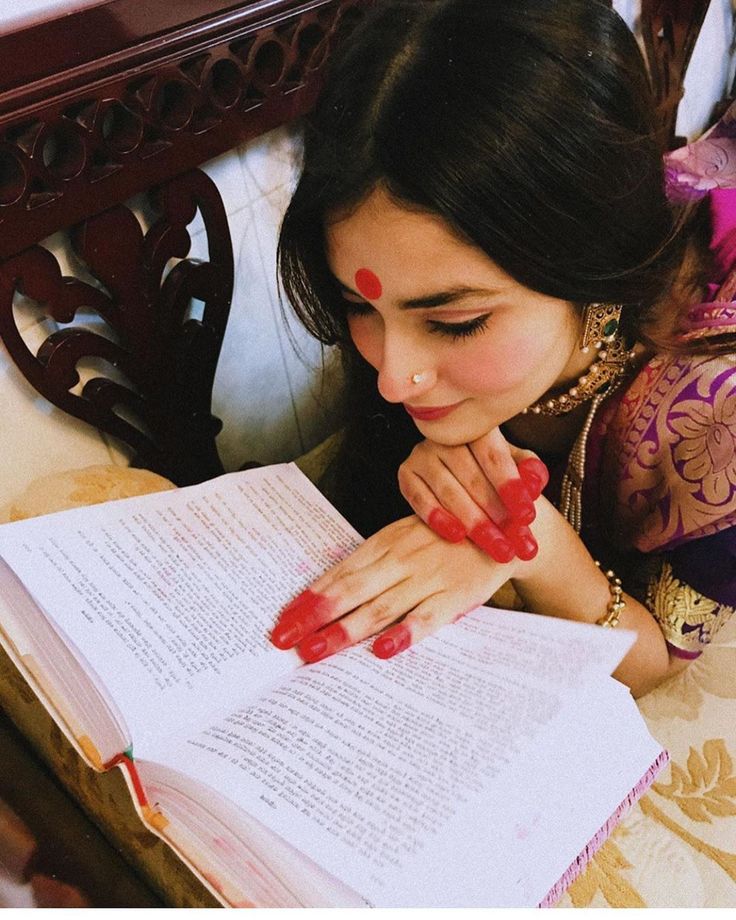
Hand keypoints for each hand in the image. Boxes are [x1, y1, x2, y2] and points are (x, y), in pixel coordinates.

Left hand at [269, 515, 514, 662]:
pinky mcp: (455, 596)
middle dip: (313, 617)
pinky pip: (427, 617)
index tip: (281, 620)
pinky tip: (382, 650)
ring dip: (344, 630)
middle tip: (281, 640)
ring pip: (379, 607)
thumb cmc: (446, 538)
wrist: (505, 528)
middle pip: (349, 591)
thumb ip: (372, 564)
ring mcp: (428, 578)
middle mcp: (401, 559)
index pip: (338, 573)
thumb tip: (328, 592)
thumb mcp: (405, 539)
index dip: (308, 597)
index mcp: (385, 544)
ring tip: (314, 651)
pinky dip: (404, 633)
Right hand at [397, 429, 547, 561]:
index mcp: (476, 428)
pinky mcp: (406, 474)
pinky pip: (419, 498)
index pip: (493, 456)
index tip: (527, 517)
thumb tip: (535, 481)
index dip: (510, 486)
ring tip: (498, 549)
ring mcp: (423, 454)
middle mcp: (446, 437)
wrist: (466, 481)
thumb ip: (529, 472)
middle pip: (472, 478)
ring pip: (448, 491)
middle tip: (516, 544)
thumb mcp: (517, 466)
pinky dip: (438, 518)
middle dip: (497, 515)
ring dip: (475, 523)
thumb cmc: (494, 473)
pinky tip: (457, 536)